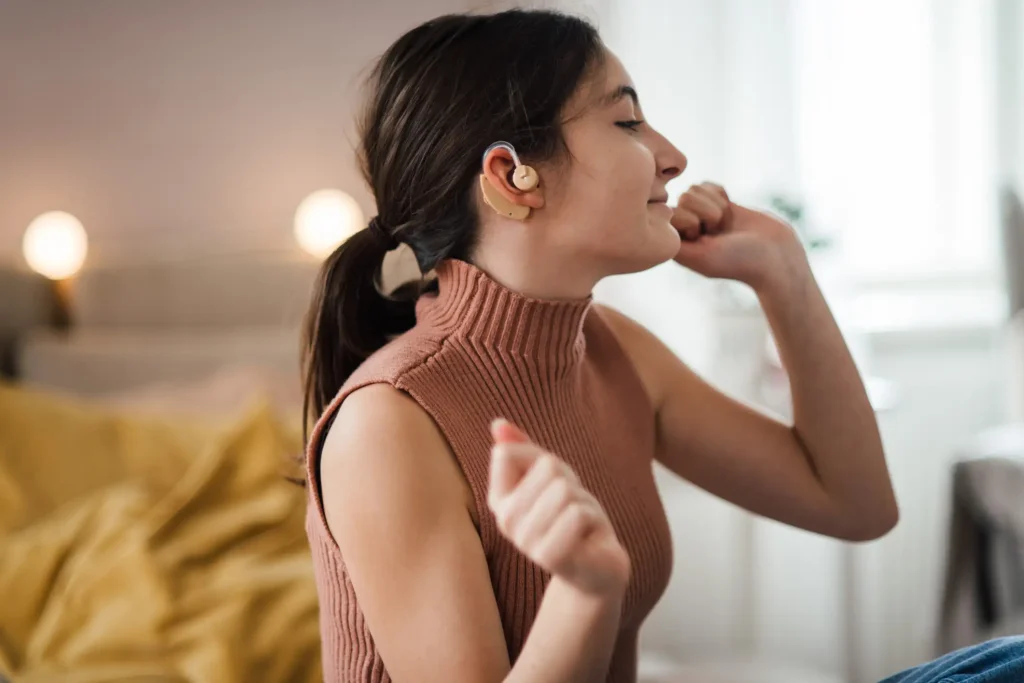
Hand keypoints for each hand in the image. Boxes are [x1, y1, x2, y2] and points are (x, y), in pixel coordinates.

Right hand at [488, 419, 630, 597]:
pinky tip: (587, 537)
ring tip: (580, 523)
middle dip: (570, 482)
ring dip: (584, 502)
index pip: (508, 453)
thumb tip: (497, 423)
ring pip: (565, 490)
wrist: (596, 567)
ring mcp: (525, 540)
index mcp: (499, 500)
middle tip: (571, 507)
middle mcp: (505, 520)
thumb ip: (522, 448)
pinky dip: (592, 518)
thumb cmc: (570, 517)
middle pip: (546, 467)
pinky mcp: (549, 557)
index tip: (551, 484)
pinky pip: (576, 514)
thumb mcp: (549, 476)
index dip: (541, 459)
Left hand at [671, 182, 808, 289]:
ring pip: (696, 188)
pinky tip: (731, 211)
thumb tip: (658, 217)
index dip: (690, 220)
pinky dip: (722, 195)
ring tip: (726, 225)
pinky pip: (709, 184)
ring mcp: (701, 215)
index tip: (705, 237)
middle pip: (684, 197)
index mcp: (677, 244)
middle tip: (720, 231)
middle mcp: (686, 230)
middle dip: (707, 211)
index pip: (669, 213)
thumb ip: (675, 241)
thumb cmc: (739, 261)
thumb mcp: (701, 256)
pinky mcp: (717, 203)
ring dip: (717, 205)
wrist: (775, 255)